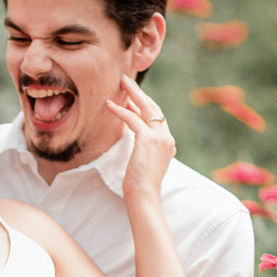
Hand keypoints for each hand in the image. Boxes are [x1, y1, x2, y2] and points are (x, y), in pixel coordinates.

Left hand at [105, 75, 175, 203]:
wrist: (144, 195)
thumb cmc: (140, 184)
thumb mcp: (144, 162)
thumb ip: (143, 148)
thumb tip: (134, 138)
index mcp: (167, 143)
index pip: (157, 117)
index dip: (144, 105)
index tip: (132, 96)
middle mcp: (167, 137)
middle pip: (153, 108)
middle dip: (140, 93)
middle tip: (128, 80)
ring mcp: (159, 138)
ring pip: (146, 108)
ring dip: (132, 94)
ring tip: (121, 83)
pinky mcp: (148, 139)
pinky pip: (132, 119)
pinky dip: (121, 111)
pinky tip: (109, 104)